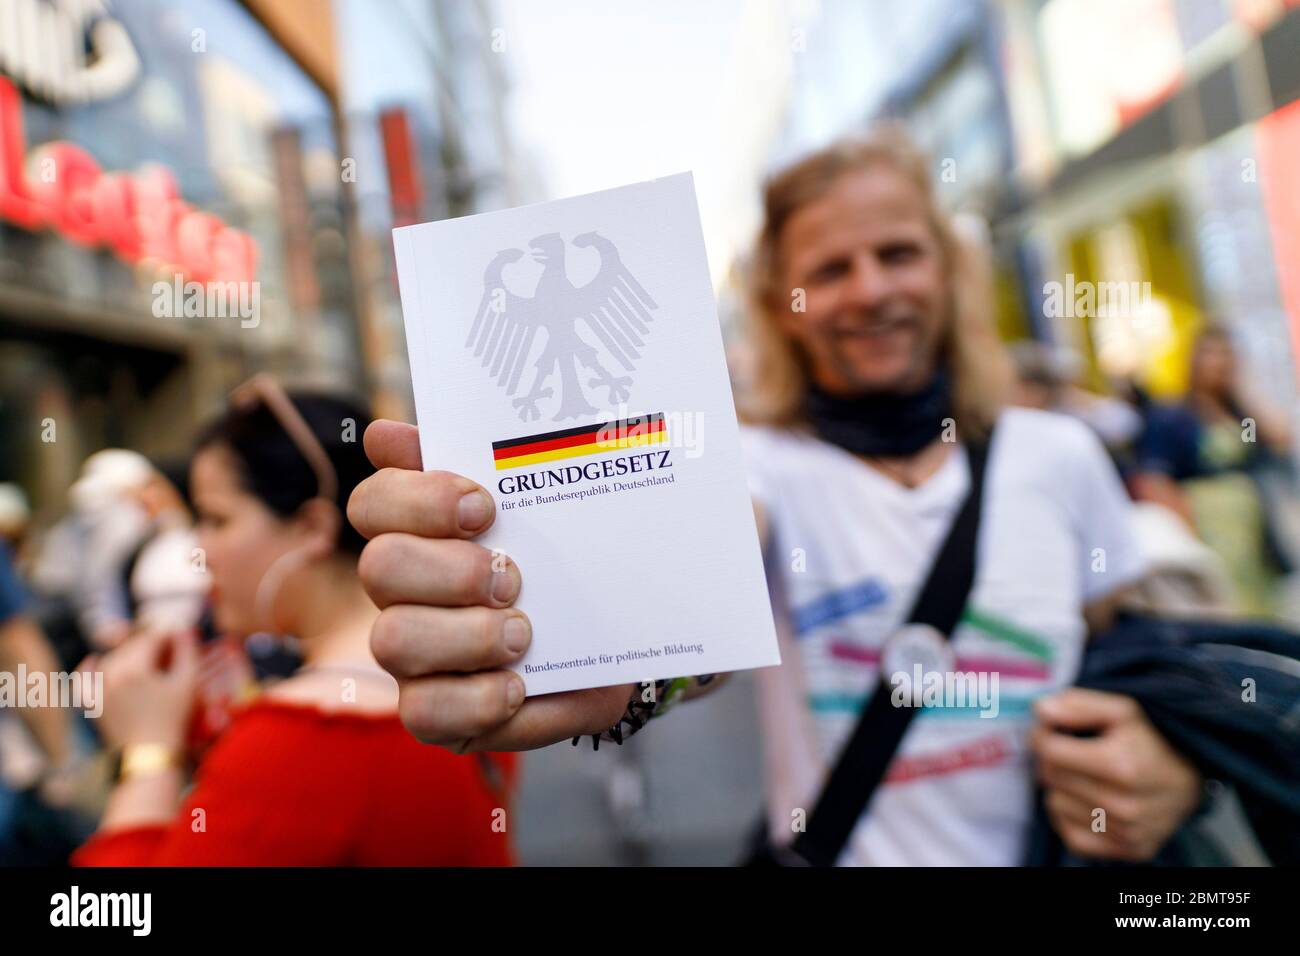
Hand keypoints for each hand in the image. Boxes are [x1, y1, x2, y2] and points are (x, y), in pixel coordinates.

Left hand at [85, 628, 199, 750]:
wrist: (150, 755)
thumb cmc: (174, 719)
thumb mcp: (187, 683)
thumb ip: (187, 651)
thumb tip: (182, 631)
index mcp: (135, 667)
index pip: (151, 638)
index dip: (168, 635)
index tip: (181, 636)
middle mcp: (112, 673)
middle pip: (132, 646)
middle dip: (151, 644)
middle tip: (170, 648)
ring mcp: (99, 687)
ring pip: (113, 658)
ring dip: (130, 654)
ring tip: (149, 660)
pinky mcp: (93, 701)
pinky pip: (84, 677)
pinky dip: (89, 667)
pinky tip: (94, 659)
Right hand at [349, 420, 634, 751]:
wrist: (619, 638)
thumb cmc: (564, 563)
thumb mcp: (542, 509)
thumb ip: (479, 461)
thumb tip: (386, 435)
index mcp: (417, 532)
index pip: (373, 502)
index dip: (420, 500)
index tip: (484, 506)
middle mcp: (402, 594)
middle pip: (379, 568)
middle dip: (449, 569)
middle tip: (512, 576)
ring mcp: (415, 658)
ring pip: (393, 642)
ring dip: (466, 635)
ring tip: (523, 633)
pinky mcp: (439, 716)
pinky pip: (425, 715)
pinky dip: (478, 698)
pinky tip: (519, 684)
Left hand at [1030, 688, 1202, 860]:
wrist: (1190, 781)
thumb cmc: (1151, 740)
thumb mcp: (1122, 710)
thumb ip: (1078, 705)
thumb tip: (1041, 712)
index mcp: (1121, 766)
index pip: (1050, 750)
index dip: (1042, 734)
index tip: (1050, 729)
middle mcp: (1124, 805)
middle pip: (1051, 777)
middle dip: (1051, 758)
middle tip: (1066, 749)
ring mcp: (1126, 833)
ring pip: (1055, 805)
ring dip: (1062, 788)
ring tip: (1085, 775)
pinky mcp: (1127, 851)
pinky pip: (1070, 836)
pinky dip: (1071, 817)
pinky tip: (1087, 801)